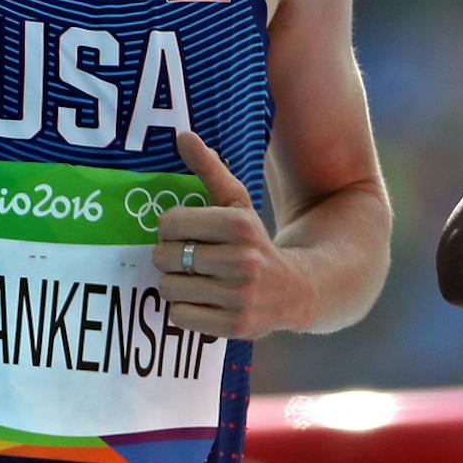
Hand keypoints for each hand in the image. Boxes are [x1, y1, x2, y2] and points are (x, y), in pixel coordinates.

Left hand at [151, 131, 307, 339]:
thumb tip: (182, 135)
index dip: (169, 228)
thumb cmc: (255, 241)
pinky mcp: (236, 327)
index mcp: (240, 225)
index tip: (184, 232)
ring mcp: (240, 297)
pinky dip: (184, 310)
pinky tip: (204, 300)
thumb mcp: (237, 203)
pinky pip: (179, 317)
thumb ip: (209, 169)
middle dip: (169, 256)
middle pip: (165, 256)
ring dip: (175, 284)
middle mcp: (242, 261)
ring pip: (169, 288)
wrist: (297, 290)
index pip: (169, 223)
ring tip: (195, 279)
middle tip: (188, 257)